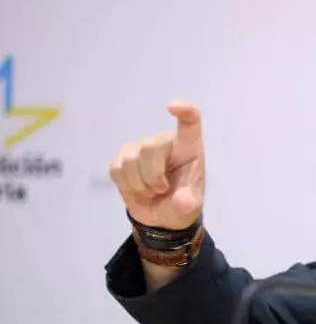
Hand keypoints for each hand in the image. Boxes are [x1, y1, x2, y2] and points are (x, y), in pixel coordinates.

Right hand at [110, 101, 204, 229]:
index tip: (173, 106)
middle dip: (152, 177)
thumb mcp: (190, 207)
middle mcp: (164, 142)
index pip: (190, 123)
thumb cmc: (182, 202)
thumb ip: (188, 204)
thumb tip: (183, 202)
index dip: (185, 111)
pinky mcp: (122, 157)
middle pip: (149, 148)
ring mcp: (141, 147)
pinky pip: (117, 169)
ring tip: (151, 191)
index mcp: (188, 149)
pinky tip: (138, 188)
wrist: (163, 217)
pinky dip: (126, 185)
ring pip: (131, 160)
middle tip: (162, 190)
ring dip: (140, 184)